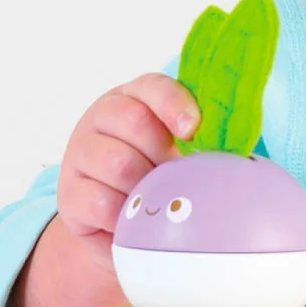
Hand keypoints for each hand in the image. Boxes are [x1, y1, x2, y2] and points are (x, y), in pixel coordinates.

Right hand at [7, 73, 198, 306]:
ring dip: (144, 184)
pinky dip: (122, 213)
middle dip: (162, 151)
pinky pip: (98, 201)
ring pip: (117, 162)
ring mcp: (80, 152)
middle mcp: (103, 116)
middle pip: (133, 120)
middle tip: (175, 173)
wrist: (119, 219)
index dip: (175, 104)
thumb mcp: (180, 149)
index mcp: (136, 96)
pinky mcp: (68, 193)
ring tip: (155, 196)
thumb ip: (200, 140)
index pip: (154, 87)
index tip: (194, 129)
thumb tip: (237, 150)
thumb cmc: (161, 173)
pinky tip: (132, 217)